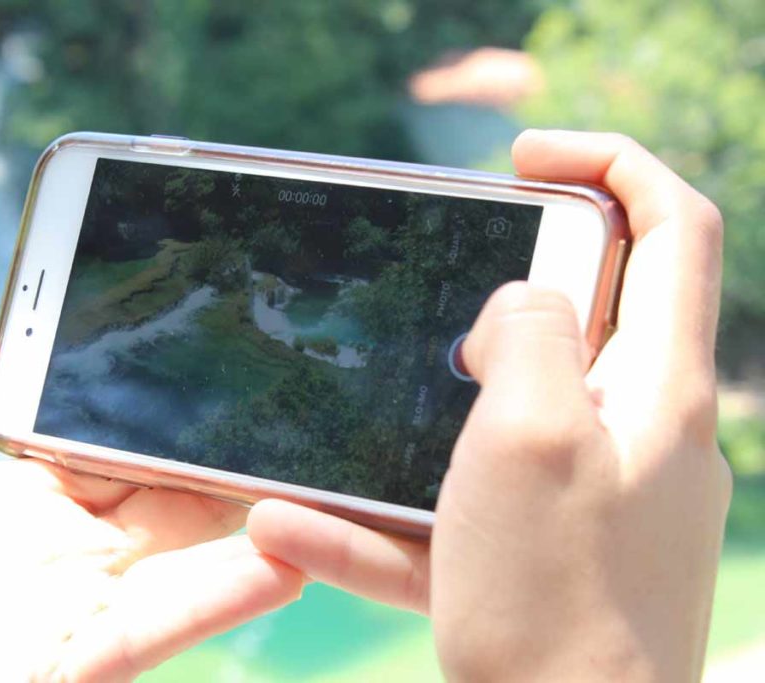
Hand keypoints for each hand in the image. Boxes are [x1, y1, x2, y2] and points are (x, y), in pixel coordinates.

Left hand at [0, 332, 302, 681]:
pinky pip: (164, 621)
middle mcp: (53, 548)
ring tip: (315, 474)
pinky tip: (286, 556)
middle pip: (160, 490)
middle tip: (282, 405)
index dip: (148, 407)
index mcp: (5, 496)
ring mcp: (68, 602)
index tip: (199, 361)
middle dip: (217, 452)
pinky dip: (229, 593)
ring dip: (250, 517)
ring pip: (185, 552)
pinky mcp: (74, 658)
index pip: (101, 439)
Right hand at [248, 130, 730, 680]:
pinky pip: (463, 509)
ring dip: (424, 412)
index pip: (672, 228)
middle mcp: (639, 432)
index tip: (518, 159)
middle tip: (431, 299)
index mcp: (657, 388)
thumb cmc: (555, 599)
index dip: (607, 163)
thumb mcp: (531, 438)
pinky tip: (299, 527)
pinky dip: (392, 516)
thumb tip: (520, 297)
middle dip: (503, 286)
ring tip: (354, 416)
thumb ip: (529, 336)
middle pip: (589, 312)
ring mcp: (593, 492)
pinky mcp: (543, 545)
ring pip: (507, 412)